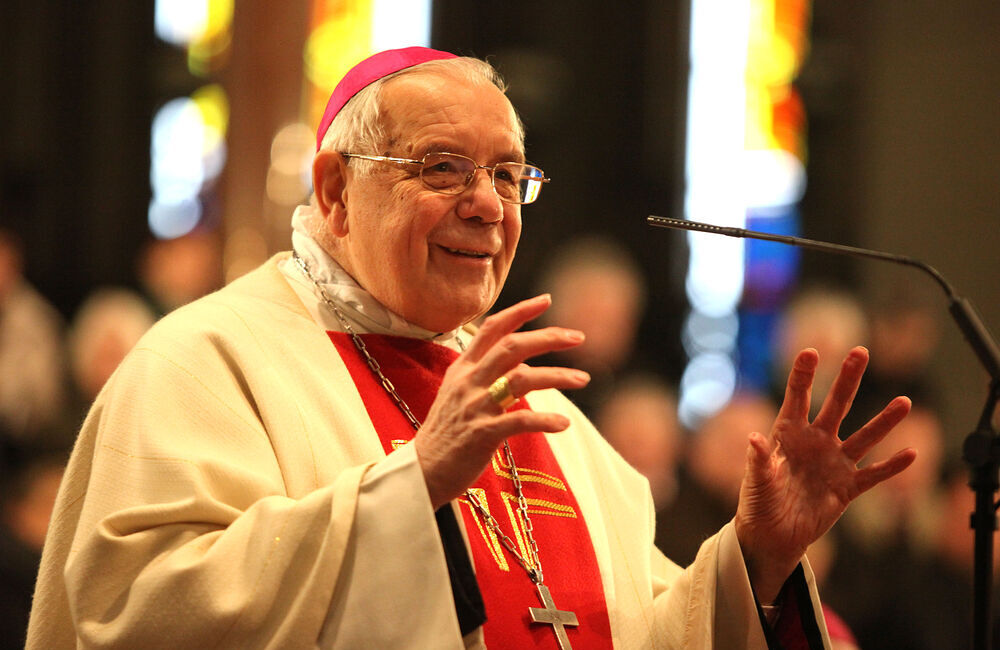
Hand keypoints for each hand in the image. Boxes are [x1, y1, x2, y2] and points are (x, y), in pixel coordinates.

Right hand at [414, 295, 590, 507]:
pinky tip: (563, 423)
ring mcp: (475, 406)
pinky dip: (546, 420)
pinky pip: (520, 421)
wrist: (422, 471)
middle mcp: (469, 381)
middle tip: (578, 337)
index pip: (492, 328)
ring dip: (557, 376)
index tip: (546, 300)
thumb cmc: (446, 433)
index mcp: (463, 368)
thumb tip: (521, 365)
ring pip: (522, 379)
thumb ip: (486, 374)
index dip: (521, 311)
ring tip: (582, 379)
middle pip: (513, 346)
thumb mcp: (458, 394)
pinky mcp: (482, 434)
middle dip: (548, 337)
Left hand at [734, 346, 915, 602]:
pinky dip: (891, 467)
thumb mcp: (757, 482)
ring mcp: (834, 463)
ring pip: (863, 437)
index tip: (811, 352)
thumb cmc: (758, 503)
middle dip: (848, 379)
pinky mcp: (847, 488)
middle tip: (861, 352)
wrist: (772, 535)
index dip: (803, 375)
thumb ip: (760, 461)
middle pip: (836, 405)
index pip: (797, 398)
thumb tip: (754, 438)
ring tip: (905, 402)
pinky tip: (911, 454)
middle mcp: (815, 442)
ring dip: (884, 421)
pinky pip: (873, 475)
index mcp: (788, 434)